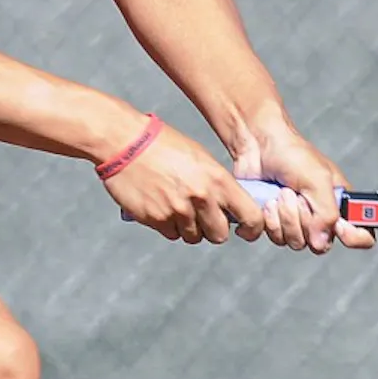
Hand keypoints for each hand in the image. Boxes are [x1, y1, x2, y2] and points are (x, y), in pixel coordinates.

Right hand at [102, 120, 264, 245]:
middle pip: (220, 234)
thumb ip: (217, 184)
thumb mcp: (199, 158)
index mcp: (217, 179)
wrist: (125, 142)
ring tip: (177, 204)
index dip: (252, 228)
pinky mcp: (156, 219)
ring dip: (188, 227)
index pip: (250, 216)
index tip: (245, 229)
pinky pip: (171, 234)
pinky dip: (168, 225)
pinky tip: (161, 205)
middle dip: (213, 228)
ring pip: (194, 237)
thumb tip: (229, 208)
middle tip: (203, 215)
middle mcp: (201, 198)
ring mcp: (178, 211)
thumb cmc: (163, 144)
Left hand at [232, 125, 376, 254]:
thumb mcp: (318, 179)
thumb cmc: (292, 153)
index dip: (354, 237)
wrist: (259, 146)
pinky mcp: (277, 223)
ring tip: (282, 192)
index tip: (339, 226)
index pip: (363, 235)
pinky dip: (271, 219)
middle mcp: (322, 217)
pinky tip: (269, 200)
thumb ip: (327, 213)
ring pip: (296, 242)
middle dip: (305, 219)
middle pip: (321, 244)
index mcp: (342, 203)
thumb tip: (321, 242)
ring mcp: (298, 222)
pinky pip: (276, 238)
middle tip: (297, 194)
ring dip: (285, 216)